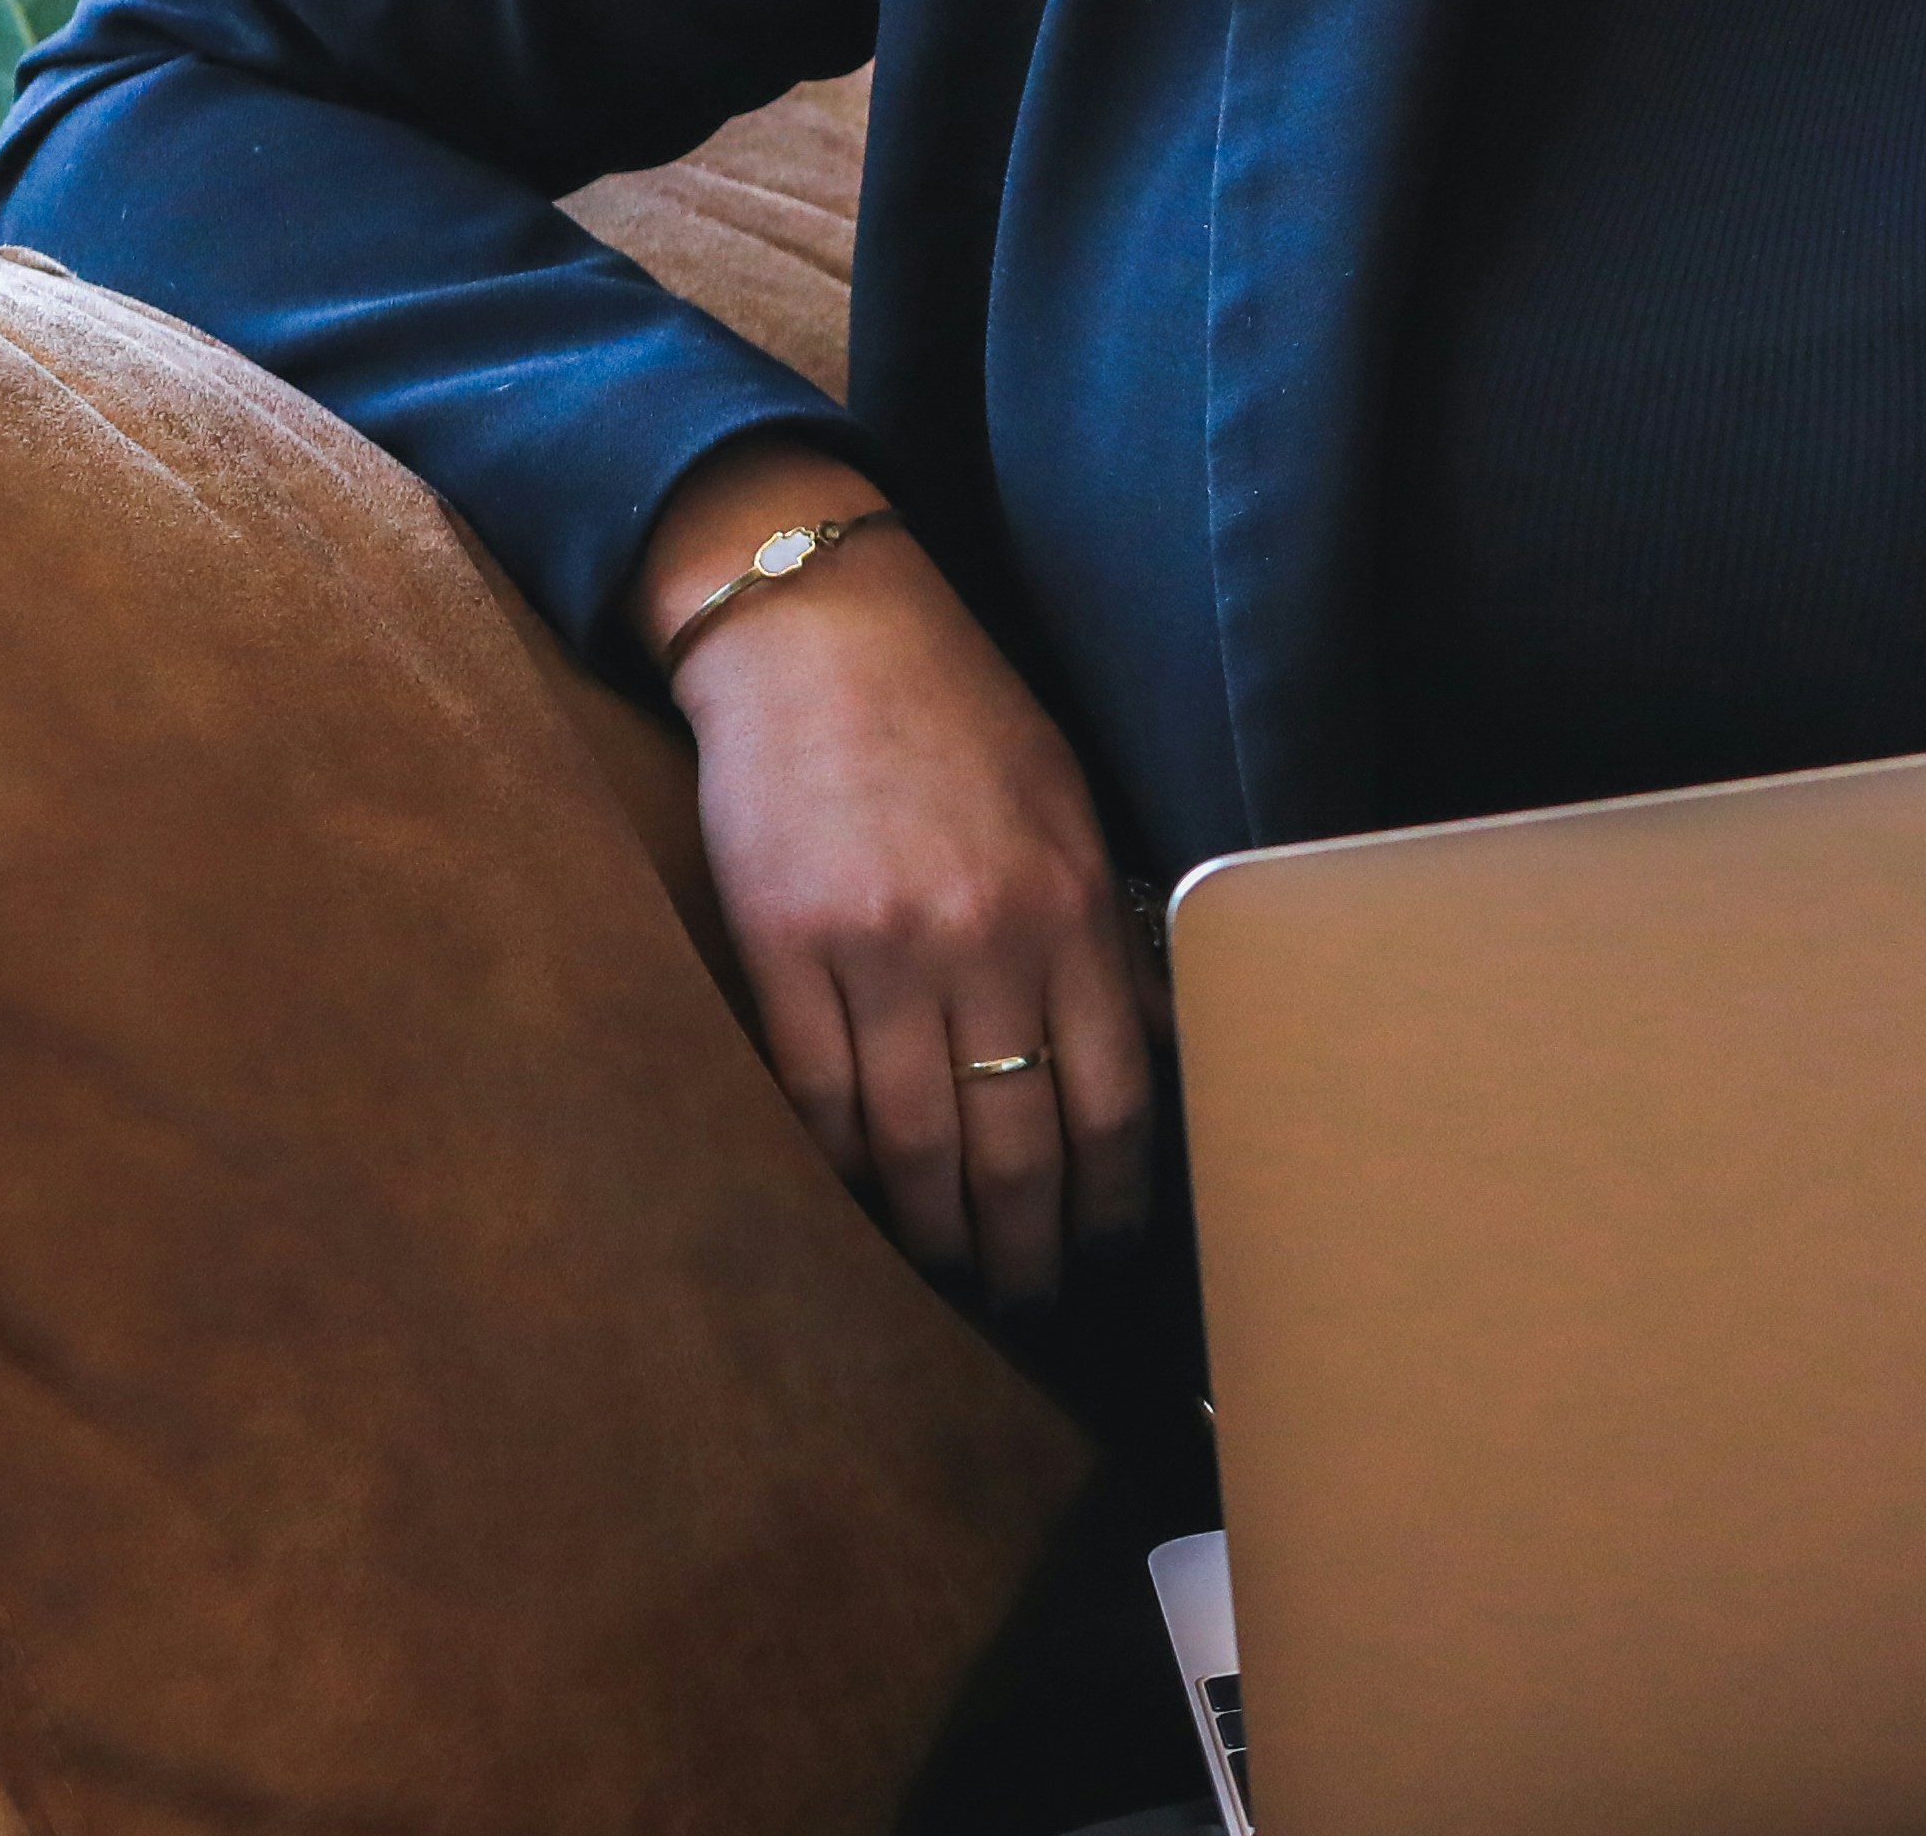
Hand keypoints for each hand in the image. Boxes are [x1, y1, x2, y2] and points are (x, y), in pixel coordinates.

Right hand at [639, 452, 1158, 1301]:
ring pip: (914, 1146)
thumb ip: (1097, 933)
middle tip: (1028, 1299)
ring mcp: (879, 951)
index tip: (1109, 1246)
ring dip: (932, 1233)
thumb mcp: (1064, 805)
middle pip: (1016, 1149)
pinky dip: (839, 1168)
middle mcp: (982, 941)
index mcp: (1066, 907)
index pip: (1110, 1101)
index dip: (1112, 1199)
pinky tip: (857, 1201)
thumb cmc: (953, 712)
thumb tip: (1141, 1053)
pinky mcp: (784, 949)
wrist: (818, 626)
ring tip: (943, 1274)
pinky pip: (815, 1098)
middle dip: (1026, 1246)